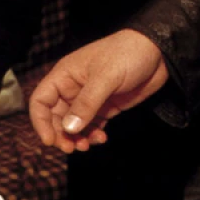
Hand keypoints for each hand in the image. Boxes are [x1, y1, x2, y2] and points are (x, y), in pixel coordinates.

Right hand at [28, 29, 168, 152]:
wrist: (159, 52)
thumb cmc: (128, 54)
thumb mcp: (106, 77)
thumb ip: (86, 104)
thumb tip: (69, 128)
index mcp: (65, 75)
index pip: (41, 100)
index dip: (41, 122)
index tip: (50, 141)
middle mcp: (73, 88)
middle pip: (55, 117)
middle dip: (61, 135)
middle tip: (71, 148)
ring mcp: (89, 99)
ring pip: (73, 125)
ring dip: (77, 138)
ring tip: (87, 145)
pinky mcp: (105, 107)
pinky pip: (91, 126)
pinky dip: (92, 135)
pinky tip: (101, 138)